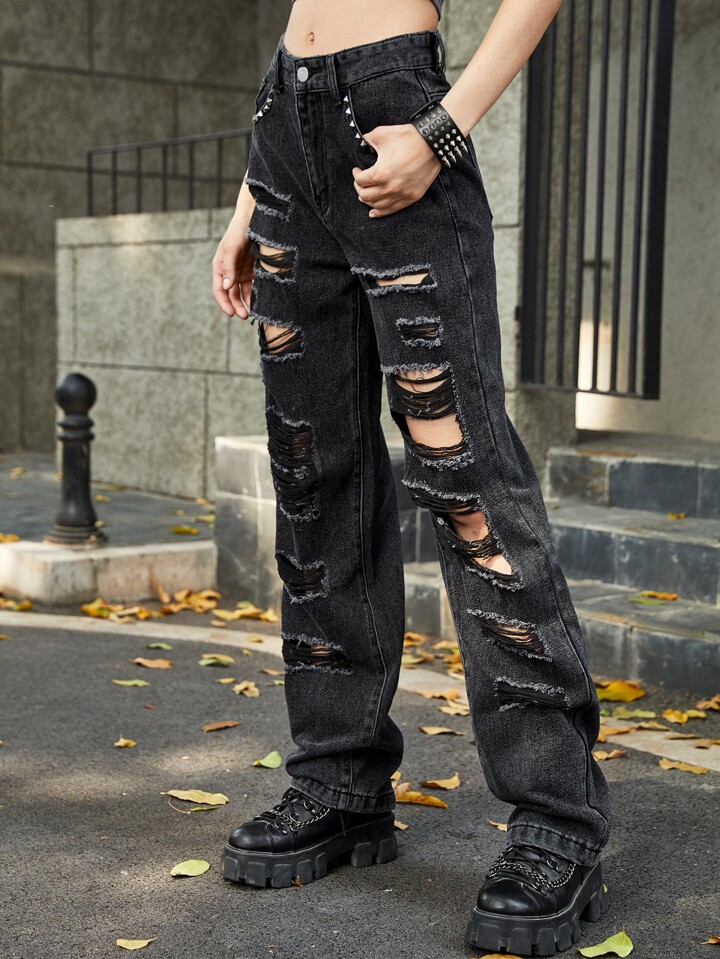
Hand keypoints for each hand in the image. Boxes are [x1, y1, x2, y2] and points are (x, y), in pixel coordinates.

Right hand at [212, 187, 255, 318]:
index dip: (224, 303)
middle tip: (245, 316)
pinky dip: (256, 294)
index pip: (219, 290)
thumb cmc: (239, 230)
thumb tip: (226, 287)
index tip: (232, 314)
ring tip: (254, 312)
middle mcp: (230, 271)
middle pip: (231, 294)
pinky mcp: (254, 269)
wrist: (255, 216)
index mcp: (220, 266)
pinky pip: (254, 285)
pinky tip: (262, 301)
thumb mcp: (232, 248)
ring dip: (247, 303)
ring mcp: (242, 271)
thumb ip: (228, 267)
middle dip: (237, 306)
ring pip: (243, 292)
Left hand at [352, 123, 442, 218]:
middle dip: (359, 188)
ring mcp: (401, 195)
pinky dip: (380, 212)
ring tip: (365, 195)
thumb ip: (367, 139)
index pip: (360, 181)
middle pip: (365, 196)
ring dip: (367, 200)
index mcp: (381, 173)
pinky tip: (373, 212)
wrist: (433, 144)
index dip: (356, 174)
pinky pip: (391, 210)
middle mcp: (390, 188)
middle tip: (360, 182)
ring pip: (377, 205)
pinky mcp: (411, 198)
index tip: (357, 170)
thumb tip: (362, 143)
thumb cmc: (409, 138)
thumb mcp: (383, 133)